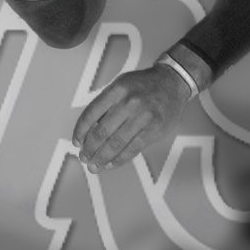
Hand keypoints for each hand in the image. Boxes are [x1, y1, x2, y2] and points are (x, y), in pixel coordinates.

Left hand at [72, 64, 191, 170]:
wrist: (172, 83)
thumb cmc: (143, 86)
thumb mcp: (121, 85)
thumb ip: (106, 105)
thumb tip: (87, 132)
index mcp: (117, 89)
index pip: (91, 114)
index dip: (80, 131)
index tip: (77, 142)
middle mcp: (129, 102)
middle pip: (101, 132)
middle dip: (89, 149)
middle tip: (84, 157)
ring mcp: (143, 117)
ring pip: (116, 144)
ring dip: (101, 158)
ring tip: (93, 165)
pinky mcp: (153, 130)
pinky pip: (132, 149)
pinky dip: (118, 160)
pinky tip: (109, 164)